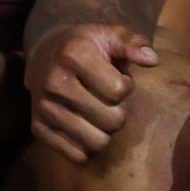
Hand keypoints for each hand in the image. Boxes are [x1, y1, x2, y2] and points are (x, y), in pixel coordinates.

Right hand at [24, 23, 159, 163]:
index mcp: (74, 56)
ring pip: (96, 142)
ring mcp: (43, 108)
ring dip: (105, 131)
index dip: (126, 87)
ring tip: (98, 112)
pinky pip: (77, 155)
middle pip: (111, 121)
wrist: (45, 53)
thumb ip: (134, 44)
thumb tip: (152, 60)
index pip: (118, 92)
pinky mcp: (37, 127)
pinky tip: (85, 126)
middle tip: (109, 100)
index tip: (117, 77)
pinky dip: (88, 146)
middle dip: (119, 112)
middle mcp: (54, 83)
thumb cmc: (87, 46)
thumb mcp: (111, 35)